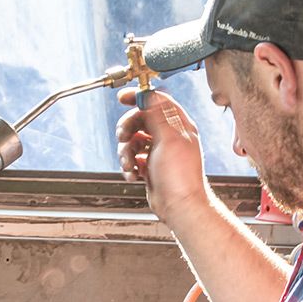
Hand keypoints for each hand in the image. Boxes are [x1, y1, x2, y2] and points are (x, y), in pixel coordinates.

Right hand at [115, 88, 214, 225]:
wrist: (179, 206)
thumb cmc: (180, 177)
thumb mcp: (169, 139)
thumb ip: (158, 115)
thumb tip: (150, 95)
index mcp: (178, 125)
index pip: (157, 102)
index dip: (139, 98)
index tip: (122, 98)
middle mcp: (169, 136)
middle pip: (140, 120)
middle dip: (127, 129)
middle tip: (123, 138)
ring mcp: (159, 152)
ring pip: (133, 141)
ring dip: (125, 152)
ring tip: (129, 164)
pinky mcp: (150, 166)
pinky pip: (133, 158)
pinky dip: (129, 165)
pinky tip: (133, 174)